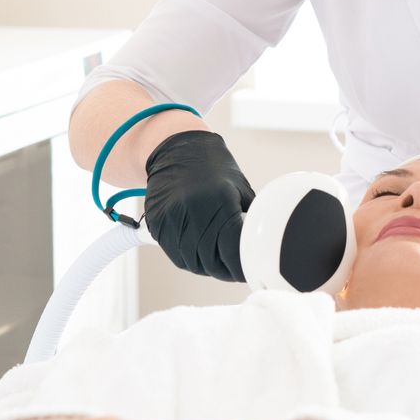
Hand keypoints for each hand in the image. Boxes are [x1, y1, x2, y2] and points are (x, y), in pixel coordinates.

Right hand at [142, 130, 255, 281]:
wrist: (176, 148)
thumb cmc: (214, 167)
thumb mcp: (241, 189)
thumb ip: (248, 220)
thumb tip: (261, 248)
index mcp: (219, 202)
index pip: (232, 252)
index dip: (242, 267)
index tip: (247, 270)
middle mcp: (193, 211)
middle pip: (211, 262)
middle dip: (225, 270)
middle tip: (234, 269)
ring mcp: (172, 218)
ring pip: (191, 262)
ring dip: (206, 266)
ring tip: (217, 260)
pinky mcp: (157, 223)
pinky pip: (174, 253)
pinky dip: (188, 257)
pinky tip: (198, 250)